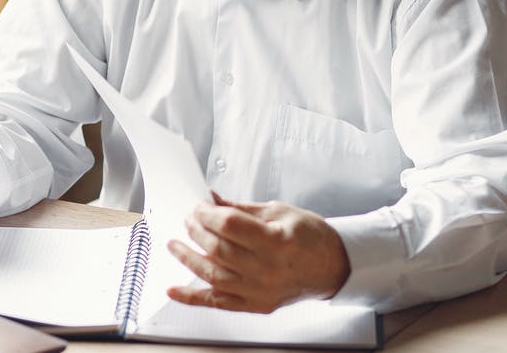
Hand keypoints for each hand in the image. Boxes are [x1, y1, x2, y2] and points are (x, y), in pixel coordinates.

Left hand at [166, 193, 349, 312]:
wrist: (333, 266)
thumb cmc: (310, 237)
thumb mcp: (278, 211)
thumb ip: (239, 209)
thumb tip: (210, 200)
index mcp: (277, 241)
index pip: (229, 225)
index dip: (208, 213)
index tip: (198, 206)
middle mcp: (269, 269)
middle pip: (218, 249)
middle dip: (196, 231)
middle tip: (188, 220)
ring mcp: (262, 291)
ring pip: (213, 276)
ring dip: (188, 258)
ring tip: (174, 245)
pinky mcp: (257, 305)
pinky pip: (218, 303)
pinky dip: (192, 297)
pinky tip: (174, 289)